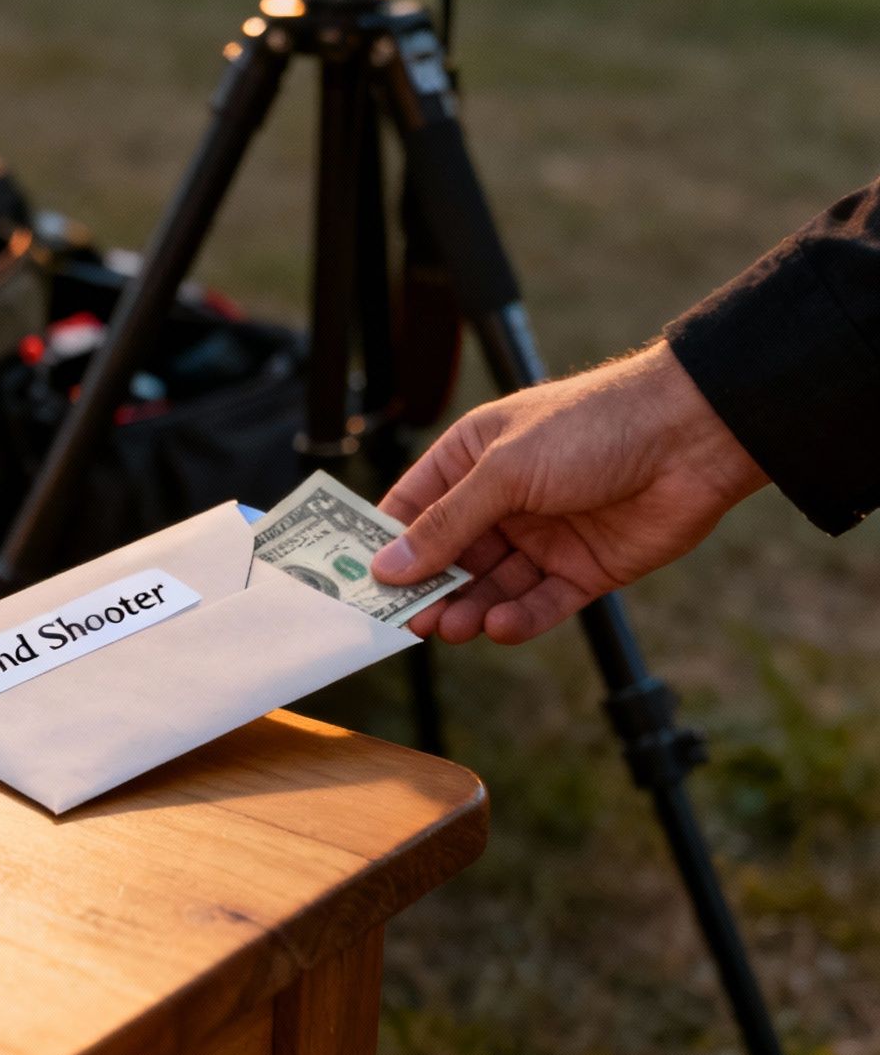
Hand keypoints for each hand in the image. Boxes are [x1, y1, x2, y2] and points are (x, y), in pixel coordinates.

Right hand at [371, 342, 767, 643]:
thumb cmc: (595, 426)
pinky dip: (518, 619)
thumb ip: (447, 523)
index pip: (411, 508)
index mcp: (472, 459)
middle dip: (427, 589)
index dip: (384, 546)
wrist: (694, 436)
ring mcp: (542, 537)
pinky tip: (500, 626)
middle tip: (408, 621)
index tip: (360, 584)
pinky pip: (539, 604)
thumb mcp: (505, 470)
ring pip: (489, 587)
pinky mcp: (583, 569)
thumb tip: (388, 566)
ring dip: (468, 610)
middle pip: (447, 557)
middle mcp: (503, 500)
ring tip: (452, 628)